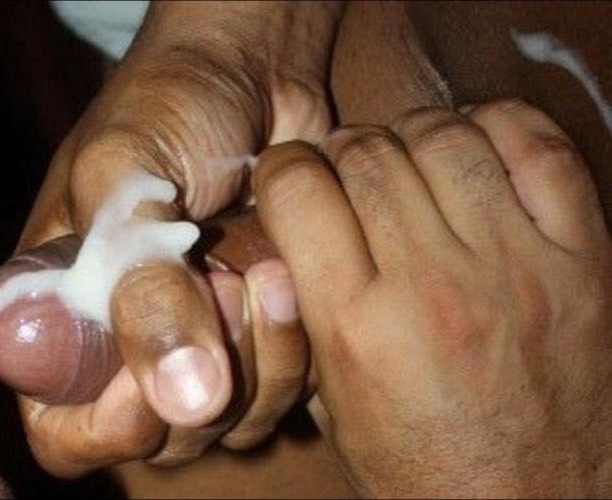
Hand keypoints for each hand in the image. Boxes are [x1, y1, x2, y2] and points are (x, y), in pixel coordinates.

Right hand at [0, 1, 340, 475]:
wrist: (252, 73)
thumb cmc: (167, 106)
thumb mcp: (125, 179)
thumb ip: (138, 284)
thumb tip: (183, 397)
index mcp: (65, 318)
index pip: (67, 430)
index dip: (108, 427)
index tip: (152, 380)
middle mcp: (131, 345)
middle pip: (159, 436)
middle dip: (200, 383)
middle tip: (223, 288)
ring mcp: (202, 345)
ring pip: (228, 424)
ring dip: (257, 365)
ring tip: (267, 274)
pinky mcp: (263, 336)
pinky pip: (281, 394)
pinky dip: (295, 356)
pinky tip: (294, 282)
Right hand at [253, 100, 611, 496]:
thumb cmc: (422, 466)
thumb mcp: (332, 402)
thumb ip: (303, 309)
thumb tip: (289, 226)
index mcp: (357, 328)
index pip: (298, 189)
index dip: (281, 170)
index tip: (289, 180)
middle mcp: (434, 288)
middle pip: (366, 154)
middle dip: (341, 154)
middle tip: (345, 177)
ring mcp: (516, 267)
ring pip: (444, 137)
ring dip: (410, 139)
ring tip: (407, 167)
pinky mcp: (583, 260)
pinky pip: (537, 147)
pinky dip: (497, 129)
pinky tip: (474, 157)